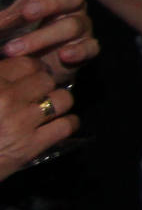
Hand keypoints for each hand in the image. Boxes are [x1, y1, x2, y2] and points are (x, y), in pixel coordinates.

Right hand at [0, 55, 75, 178]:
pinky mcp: (30, 145)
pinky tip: (57, 126)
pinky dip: (67, 124)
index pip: (25, 63)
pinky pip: (66, 125)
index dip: (32, 70)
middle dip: (45, 87)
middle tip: (39, 96)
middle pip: (46, 79)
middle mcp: (5, 97)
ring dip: (59, 103)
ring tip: (49, 110)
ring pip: (62, 98)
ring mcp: (20, 121)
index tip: (31, 78)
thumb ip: (1, 82)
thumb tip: (16, 69)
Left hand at [4, 0, 97, 85]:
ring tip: (13, 49)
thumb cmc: (12, 33)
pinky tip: (64, 55)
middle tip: (26, 13)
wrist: (27, 68)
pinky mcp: (84, 49)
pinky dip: (78, 51)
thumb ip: (1, 9)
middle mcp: (70, 6)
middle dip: (50, 3)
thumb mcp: (4, 18)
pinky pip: (90, 47)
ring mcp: (81, 27)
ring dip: (44, 37)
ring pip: (74, 25)